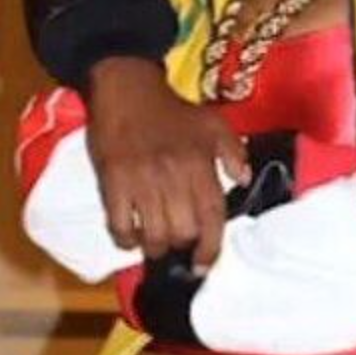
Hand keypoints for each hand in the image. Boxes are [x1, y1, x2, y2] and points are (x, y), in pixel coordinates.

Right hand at [86, 57, 248, 270]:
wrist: (128, 91)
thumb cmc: (174, 111)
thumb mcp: (215, 124)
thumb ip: (234, 152)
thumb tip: (243, 180)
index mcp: (199, 164)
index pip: (211, 216)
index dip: (211, 247)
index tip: (205, 263)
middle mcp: (172, 176)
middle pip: (182, 231)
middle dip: (183, 245)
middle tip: (180, 244)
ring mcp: (140, 181)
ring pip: (152, 234)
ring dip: (156, 246)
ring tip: (157, 242)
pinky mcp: (111, 182)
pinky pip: (118, 225)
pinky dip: (124, 239)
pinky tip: (130, 237)